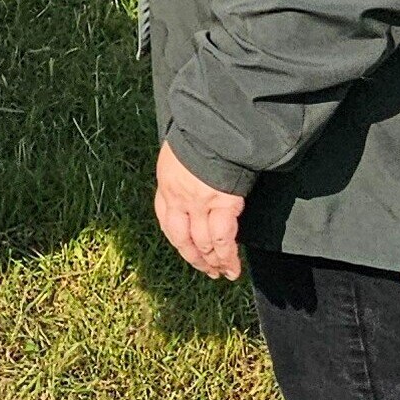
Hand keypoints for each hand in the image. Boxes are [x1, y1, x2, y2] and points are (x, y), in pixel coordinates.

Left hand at [154, 141, 243, 279]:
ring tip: (222, 274)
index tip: (185, 248)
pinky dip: (228, 257)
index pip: (166, 220)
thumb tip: (193, 179)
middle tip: (205, 269)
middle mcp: (179, 198)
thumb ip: (183, 171)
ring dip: (212, 262)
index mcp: (167, 183)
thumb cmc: (198, 133)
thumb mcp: (179, 152)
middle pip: (182, 238)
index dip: (177, 238)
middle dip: (194, 257)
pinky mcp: (223, 205)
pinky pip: (223, 239)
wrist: (213, 125)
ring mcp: (200, 204)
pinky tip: (233, 268)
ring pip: (203, 243)